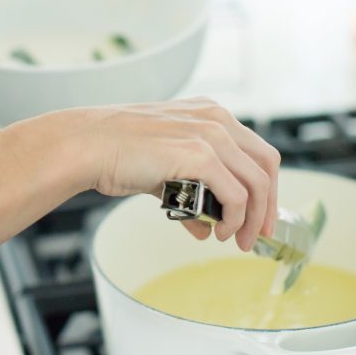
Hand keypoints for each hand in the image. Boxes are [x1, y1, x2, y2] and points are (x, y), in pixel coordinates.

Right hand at [77, 99, 279, 251]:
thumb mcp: (163, 169)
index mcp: (210, 113)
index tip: (261, 216)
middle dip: (267, 205)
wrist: (88, 146)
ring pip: (255, 183)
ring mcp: (209, 134)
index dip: (265, 187)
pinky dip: (233, 219)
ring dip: (251, 219)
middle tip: (259, 234)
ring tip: (236, 240)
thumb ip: (190, 193)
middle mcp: (216, 118)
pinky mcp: (199, 155)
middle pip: (266, 164)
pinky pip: (234, 195)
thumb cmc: (116, 152)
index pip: (257, 151)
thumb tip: (206, 228)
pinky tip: (217, 233)